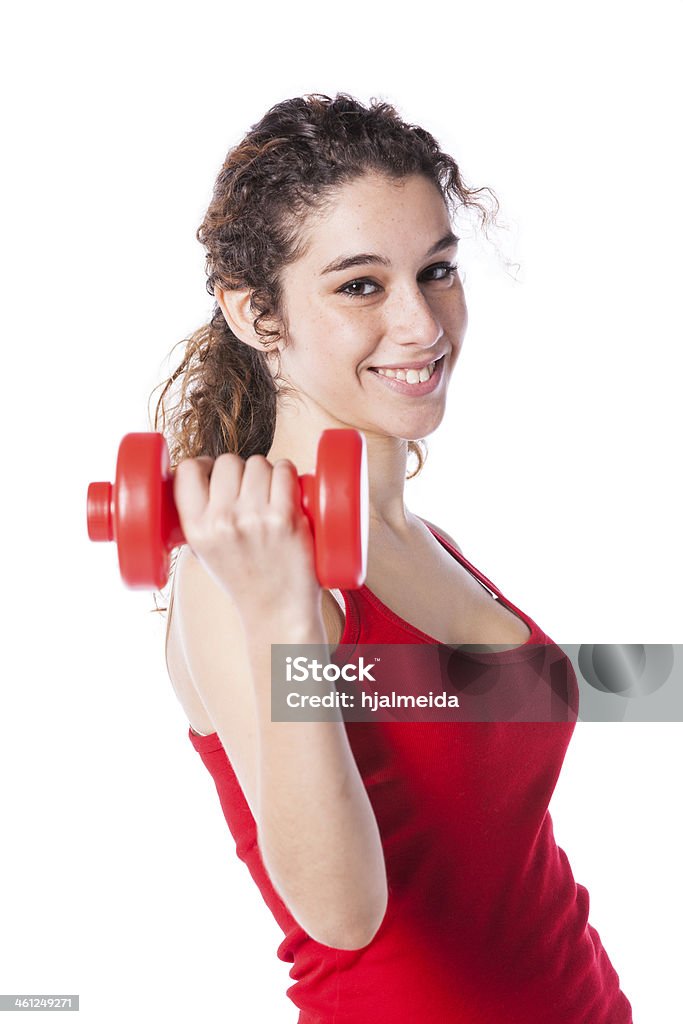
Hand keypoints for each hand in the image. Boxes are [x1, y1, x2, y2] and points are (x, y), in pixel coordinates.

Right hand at [173, 453, 321, 622]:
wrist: (277, 611)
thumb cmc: (243, 577)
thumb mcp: (204, 550)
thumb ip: (198, 514)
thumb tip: (201, 472)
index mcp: (196, 528)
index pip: (188, 468)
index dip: (204, 465)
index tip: (215, 473)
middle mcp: (221, 521)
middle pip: (228, 461)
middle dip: (240, 471)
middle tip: (250, 493)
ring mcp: (254, 518)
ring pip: (258, 463)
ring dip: (267, 473)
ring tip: (270, 497)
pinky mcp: (286, 518)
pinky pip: (285, 471)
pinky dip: (288, 474)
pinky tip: (289, 490)